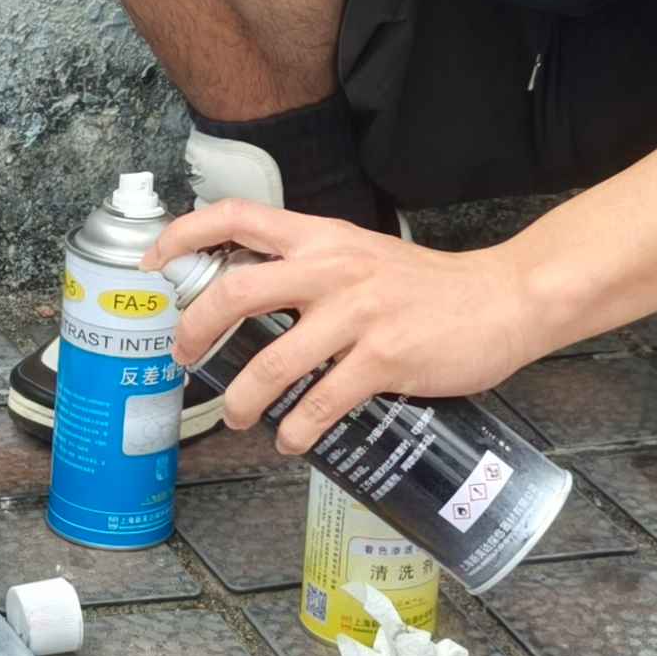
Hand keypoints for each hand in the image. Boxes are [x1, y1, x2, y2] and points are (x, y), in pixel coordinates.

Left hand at [155, 202, 557, 449]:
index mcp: (323, 237)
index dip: (186, 233)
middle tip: (183, 358)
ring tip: (236, 416)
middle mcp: (333, 270)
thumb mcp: (362, 256)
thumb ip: (311, 269)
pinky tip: (291, 440)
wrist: (503, 300)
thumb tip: (252, 298)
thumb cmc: (429, 287)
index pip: (239, 216)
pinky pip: (321, 402)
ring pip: (272, 362)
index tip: (153, 260)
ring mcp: (358, 315)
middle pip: (236, 292)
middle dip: (195, 331)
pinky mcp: (385, 359)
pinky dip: (296, 429)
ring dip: (242, 399)